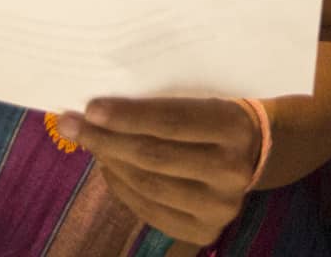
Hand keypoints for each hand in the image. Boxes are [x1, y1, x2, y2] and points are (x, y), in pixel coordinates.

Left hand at [65, 96, 260, 245]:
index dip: (126, 116)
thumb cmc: (216, 117)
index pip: (169, 122)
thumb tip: (99, 110)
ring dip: (110, 163)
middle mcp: (231, 171)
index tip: (90, 108)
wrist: (258, 154)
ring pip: (148, 186)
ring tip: (89, 144)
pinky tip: (109, 169)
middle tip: (72, 124)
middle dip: (106, 139)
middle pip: (153, 156)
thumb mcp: (202, 100)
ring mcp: (220, 208)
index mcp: (232, 128)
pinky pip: (151, 212)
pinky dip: (122, 189)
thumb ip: (161, 107)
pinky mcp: (206, 232)